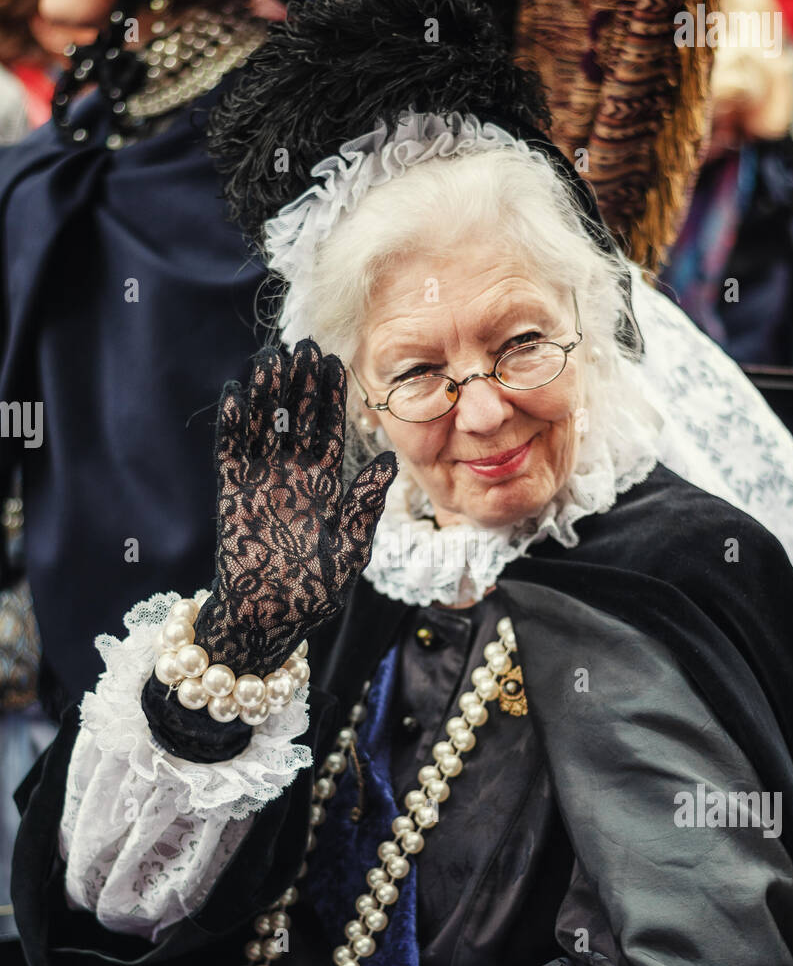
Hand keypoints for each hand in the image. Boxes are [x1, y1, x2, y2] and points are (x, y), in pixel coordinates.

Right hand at [194, 341, 396, 673]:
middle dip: (299, 383)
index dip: (330, 397)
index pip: (328, 429)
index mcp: (324, 484)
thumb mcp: (350, 548)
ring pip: (263, 427)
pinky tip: (236, 395)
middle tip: (303, 345)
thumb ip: (364, 505)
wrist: (270, 620)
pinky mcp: (231, 495)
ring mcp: (259, 482)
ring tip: (270, 359)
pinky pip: (230, 454)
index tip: (334, 362)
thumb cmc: (316, 591)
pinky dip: (232, 426)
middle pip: (295, 418)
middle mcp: (291, 476)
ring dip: (266, 394)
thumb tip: (388, 462)